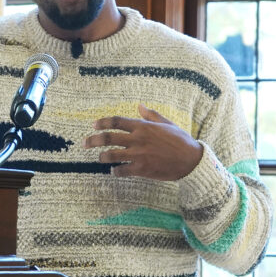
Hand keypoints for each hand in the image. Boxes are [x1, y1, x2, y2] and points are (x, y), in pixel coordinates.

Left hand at [84, 104, 202, 179]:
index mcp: (143, 126)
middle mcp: (138, 139)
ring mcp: (139, 154)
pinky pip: (121, 170)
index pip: (117, 121)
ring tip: (99, 158)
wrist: (191, 160)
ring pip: (111, 155)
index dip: (102, 122)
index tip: (93, 125)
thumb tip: (139, 105)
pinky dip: (115, 171)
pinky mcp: (142, 169)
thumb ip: (151, 115)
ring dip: (102, 156)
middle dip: (93, 140)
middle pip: (108, 138)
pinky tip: (114, 171)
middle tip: (84, 143)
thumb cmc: (181, 141)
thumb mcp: (167, 124)